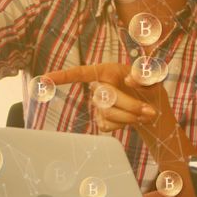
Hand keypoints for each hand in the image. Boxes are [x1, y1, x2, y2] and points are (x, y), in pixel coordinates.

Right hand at [44, 63, 165, 133]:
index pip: (79, 73)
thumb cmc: (150, 88)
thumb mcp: (153, 79)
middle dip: (130, 105)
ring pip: (109, 113)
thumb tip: (128, 80)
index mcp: (106, 71)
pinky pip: (109, 125)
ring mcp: (98, 106)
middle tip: (149, 111)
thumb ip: (144, 75)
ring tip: (146, 113)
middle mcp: (99, 87)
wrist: (151, 108)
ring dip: (131, 116)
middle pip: (105, 98)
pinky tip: (132, 119)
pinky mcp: (102, 121)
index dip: (61, 77)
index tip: (43, 80)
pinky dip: (126, 124)